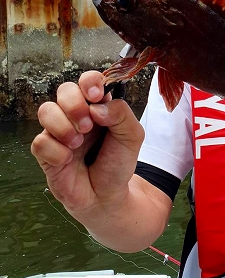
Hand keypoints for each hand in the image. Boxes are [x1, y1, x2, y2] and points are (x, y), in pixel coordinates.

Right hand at [32, 71, 144, 221]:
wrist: (108, 196)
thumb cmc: (118, 163)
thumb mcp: (132, 136)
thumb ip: (122, 114)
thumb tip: (97, 107)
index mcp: (97, 106)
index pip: (88, 80)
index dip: (89, 82)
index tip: (97, 95)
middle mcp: (76, 115)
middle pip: (64, 90)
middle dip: (75, 105)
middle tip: (88, 126)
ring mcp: (59, 132)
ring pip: (46, 110)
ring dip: (63, 125)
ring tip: (78, 143)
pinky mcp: (46, 153)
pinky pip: (39, 141)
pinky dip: (56, 151)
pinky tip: (68, 160)